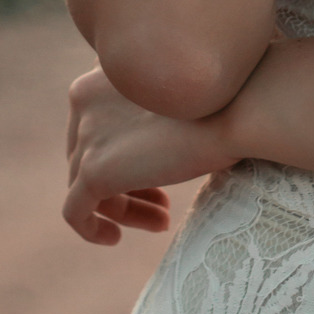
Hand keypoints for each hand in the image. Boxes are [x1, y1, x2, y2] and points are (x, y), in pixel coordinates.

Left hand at [63, 64, 234, 245]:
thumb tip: (150, 142)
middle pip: (89, 156)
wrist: (239, 106)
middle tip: (164, 204)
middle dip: (126, 184)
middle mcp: (84, 99)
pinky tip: (114, 239)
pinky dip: (90, 228)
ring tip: (161, 220)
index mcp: (102, 73)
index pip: (96, 125)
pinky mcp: (93, 171)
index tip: (160, 178)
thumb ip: (150, 106)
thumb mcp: (178, 91)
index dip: (126, 155)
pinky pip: (74, 211)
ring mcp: (88, 136)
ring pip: (86, 185)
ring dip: (124, 207)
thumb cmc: (225, 96)